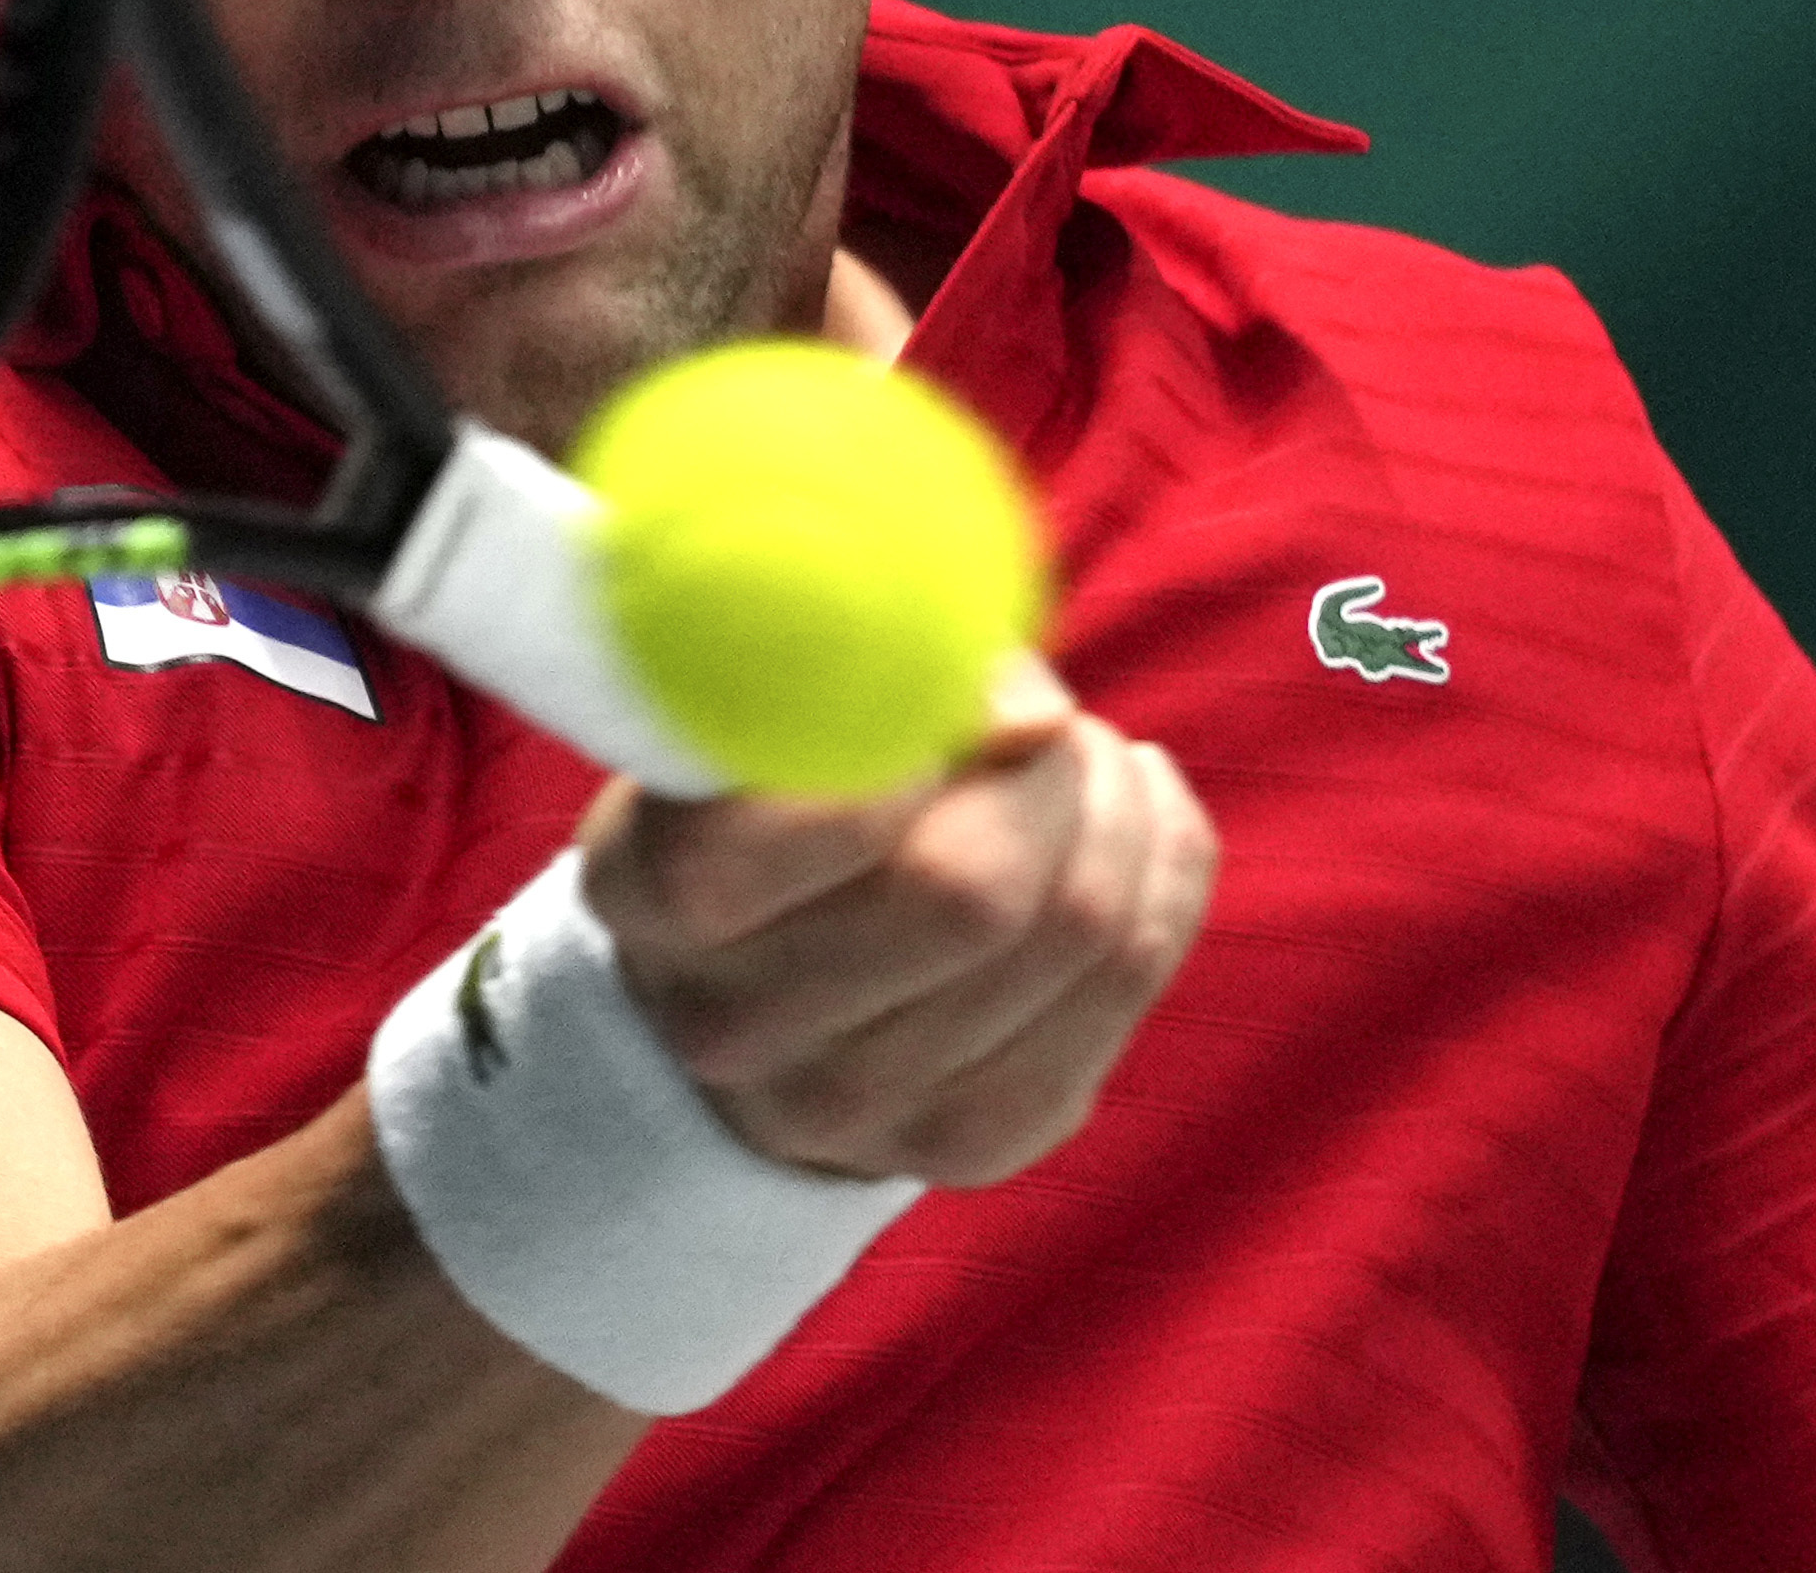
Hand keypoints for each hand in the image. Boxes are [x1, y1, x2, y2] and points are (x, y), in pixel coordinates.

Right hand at [575, 661, 1217, 1185]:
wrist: (747, 992)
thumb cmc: (761, 796)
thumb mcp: (760, 710)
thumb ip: (874, 672)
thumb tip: (1031, 715)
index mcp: (651, 893)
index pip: (809, 822)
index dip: (908, 731)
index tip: (943, 685)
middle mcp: (733, 1026)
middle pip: (972, 892)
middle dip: (1050, 773)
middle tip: (1052, 720)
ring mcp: (854, 1111)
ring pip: (1078, 935)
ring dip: (1115, 810)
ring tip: (1086, 759)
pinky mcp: (972, 1143)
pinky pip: (1131, 982)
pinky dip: (1163, 870)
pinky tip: (1133, 815)